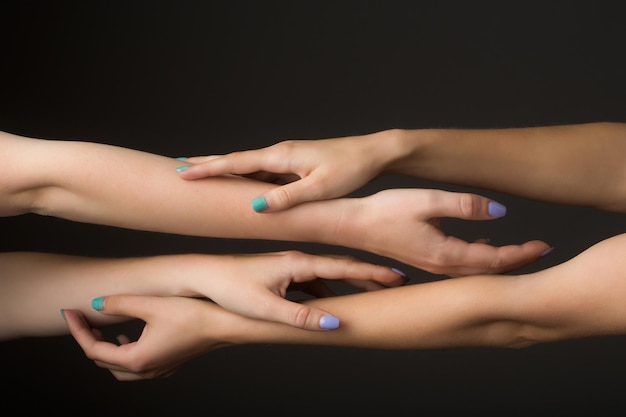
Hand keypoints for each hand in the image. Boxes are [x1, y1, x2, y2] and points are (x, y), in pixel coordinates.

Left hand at [62, 295, 240, 380]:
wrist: (226, 326)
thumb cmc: (193, 315)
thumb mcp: (152, 304)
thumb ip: (120, 304)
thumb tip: (95, 304)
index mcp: (136, 359)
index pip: (93, 349)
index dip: (77, 330)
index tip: (69, 312)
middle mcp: (146, 370)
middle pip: (103, 361)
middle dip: (89, 340)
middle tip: (82, 319)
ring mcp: (159, 370)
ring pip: (120, 368)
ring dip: (107, 351)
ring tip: (104, 330)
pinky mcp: (169, 364)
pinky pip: (138, 366)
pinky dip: (126, 353)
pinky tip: (132, 336)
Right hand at [176, 131, 392, 211]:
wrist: (374, 153)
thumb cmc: (350, 169)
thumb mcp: (318, 188)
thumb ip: (287, 197)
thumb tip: (255, 205)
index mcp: (281, 157)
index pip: (235, 162)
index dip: (207, 169)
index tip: (181, 172)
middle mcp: (279, 153)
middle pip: (234, 159)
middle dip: (206, 163)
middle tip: (177, 167)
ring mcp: (286, 157)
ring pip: (247, 165)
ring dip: (222, 169)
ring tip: (199, 174)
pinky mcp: (295, 164)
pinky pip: (261, 171)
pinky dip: (244, 175)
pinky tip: (239, 184)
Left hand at [180, 251, 407, 330]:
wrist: (204, 275)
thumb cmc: (230, 288)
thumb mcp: (266, 306)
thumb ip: (301, 316)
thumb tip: (335, 322)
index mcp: (297, 262)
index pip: (343, 266)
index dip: (372, 272)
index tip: (397, 276)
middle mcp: (297, 260)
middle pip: (341, 267)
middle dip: (369, 275)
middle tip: (396, 281)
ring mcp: (290, 267)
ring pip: (328, 275)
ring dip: (350, 282)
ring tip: (373, 291)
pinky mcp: (282, 275)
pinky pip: (314, 282)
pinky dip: (330, 289)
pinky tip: (335, 301)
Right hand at [338, 188, 551, 275]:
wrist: (351, 225)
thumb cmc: (383, 211)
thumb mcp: (428, 201)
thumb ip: (466, 205)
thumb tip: (501, 212)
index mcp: (446, 254)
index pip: (495, 259)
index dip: (522, 253)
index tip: (545, 245)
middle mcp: (440, 266)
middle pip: (488, 269)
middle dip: (517, 260)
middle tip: (542, 249)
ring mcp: (430, 266)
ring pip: (474, 269)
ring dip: (498, 261)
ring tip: (519, 252)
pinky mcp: (422, 260)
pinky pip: (459, 266)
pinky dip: (478, 260)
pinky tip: (481, 250)